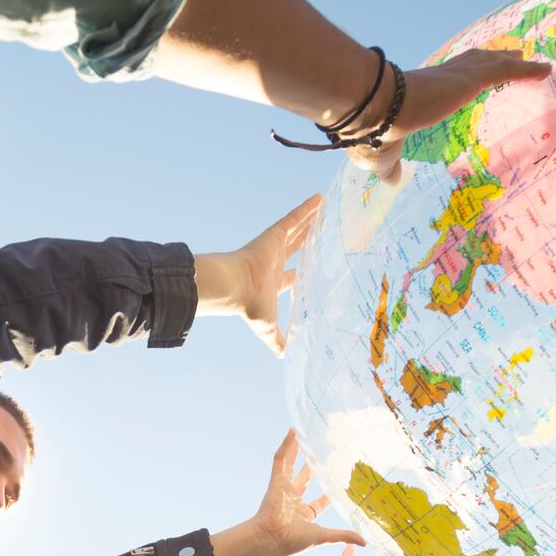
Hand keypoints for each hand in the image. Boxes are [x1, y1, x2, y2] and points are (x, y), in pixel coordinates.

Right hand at [193, 195, 319, 354]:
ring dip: (308, 220)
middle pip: (295, 248)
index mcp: (273, 283)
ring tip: (322, 209)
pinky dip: (305, 209)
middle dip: (306, 240)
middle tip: (318, 231)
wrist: (234, 289)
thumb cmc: (249, 307)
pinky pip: (292, 218)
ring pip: (295, 230)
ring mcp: (273, 247)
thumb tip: (284, 356)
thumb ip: (276, 341)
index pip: (291, 276)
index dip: (302, 272)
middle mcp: (273, 263)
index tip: (311, 268)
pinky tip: (319, 199)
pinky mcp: (273, 235)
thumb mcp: (267, 329)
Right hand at [212, 431, 364, 555]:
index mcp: (304, 514)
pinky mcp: (275, 481)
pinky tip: (292, 432)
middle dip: (312, 467)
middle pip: (305, 479)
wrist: (270, 539)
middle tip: (322, 455)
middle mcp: (293, 501)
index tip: (340, 483)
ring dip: (296, 451)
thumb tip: (365, 543)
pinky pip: (280, 460)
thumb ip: (343, 535)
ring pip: (291, 465)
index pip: (320, 501)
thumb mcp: (323, 537)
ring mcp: (284, 490)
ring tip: (302, 436)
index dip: (329, 493)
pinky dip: (286, 446)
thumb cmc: (292, 541)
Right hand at [351, 50, 551, 184]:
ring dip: (512, 61)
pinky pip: (504, 71)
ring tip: (530, 61)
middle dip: (490, 60)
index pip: (447, 80)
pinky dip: (527, 70)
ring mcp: (454, 77)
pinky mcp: (466, 79)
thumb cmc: (372, 134)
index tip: (473, 77)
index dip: (463, 77)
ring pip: (490, 63)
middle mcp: (440, 78)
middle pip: (472, 63)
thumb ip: (391, 167)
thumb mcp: (381, 158)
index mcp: (421, 94)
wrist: (370, 112)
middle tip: (510, 58)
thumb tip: (392, 180)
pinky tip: (546, 70)